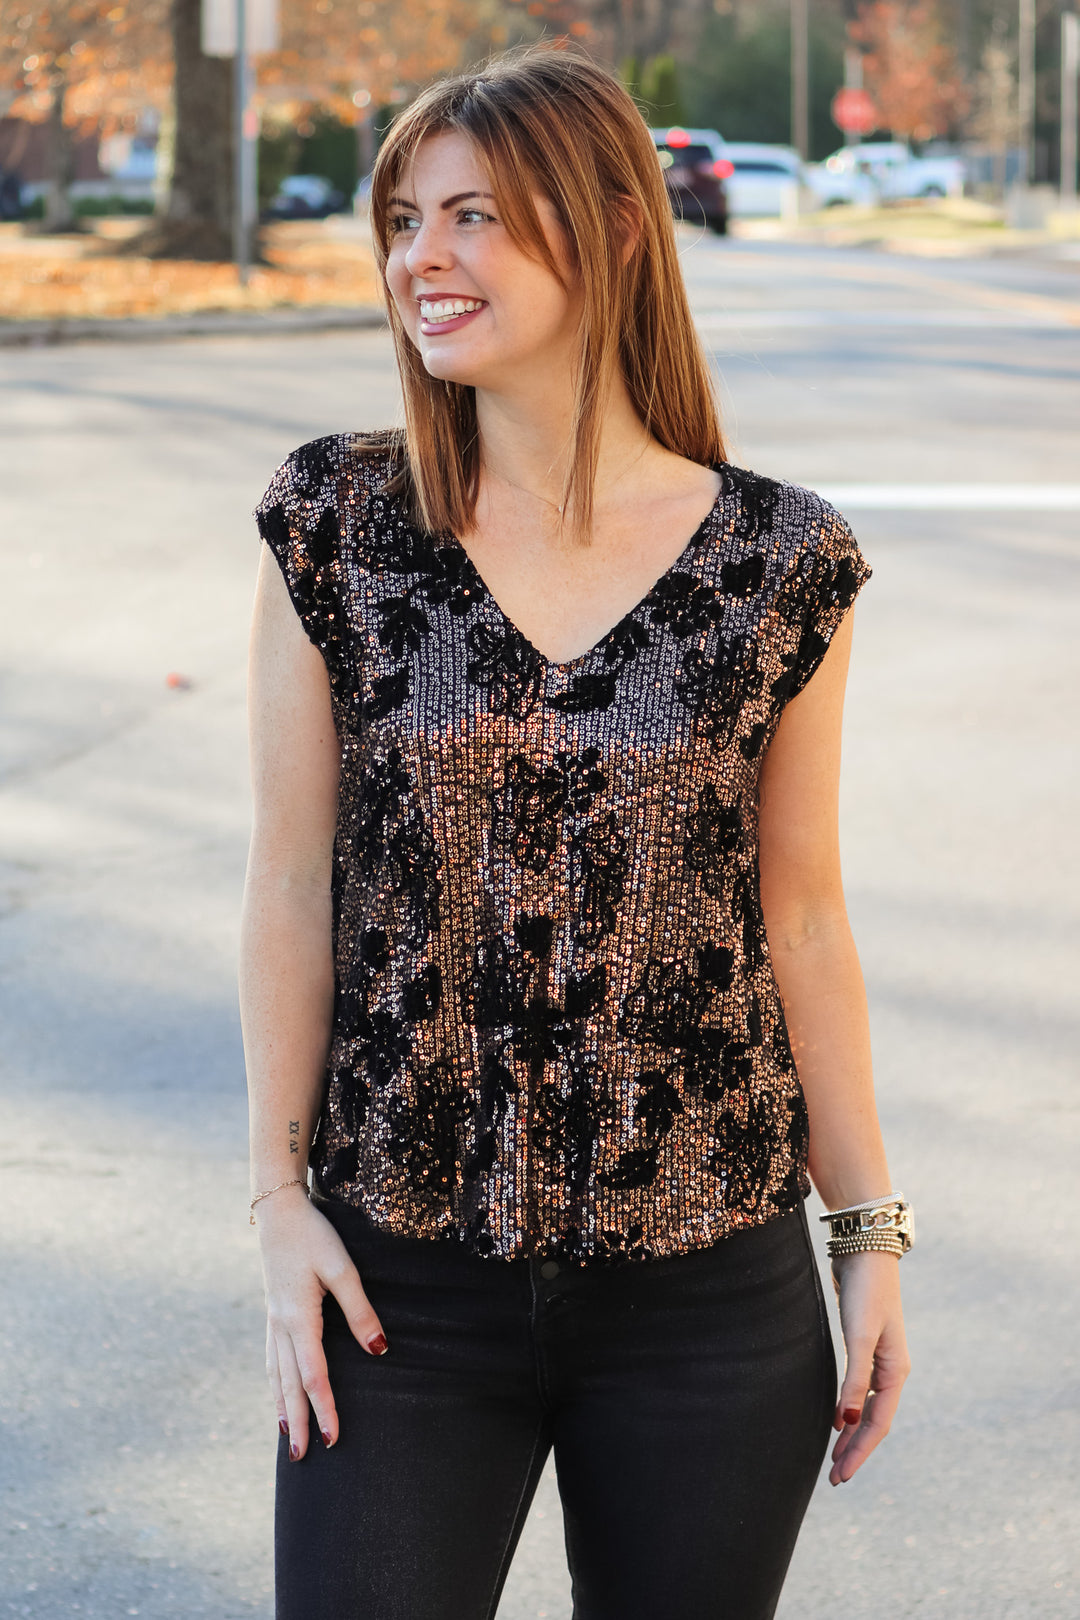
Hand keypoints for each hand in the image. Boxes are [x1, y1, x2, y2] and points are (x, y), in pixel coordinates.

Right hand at [255, 1190, 387, 1459]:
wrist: (278, 1211)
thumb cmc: (314, 1236)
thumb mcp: (343, 1269)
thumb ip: (360, 1311)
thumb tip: (379, 1350)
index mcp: (299, 1319)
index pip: (314, 1376)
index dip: (325, 1409)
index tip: (334, 1438)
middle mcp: (281, 1325)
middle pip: (289, 1384)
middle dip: (297, 1421)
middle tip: (302, 1458)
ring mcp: (272, 1319)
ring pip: (276, 1373)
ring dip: (281, 1405)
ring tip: (286, 1435)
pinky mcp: (272, 1310)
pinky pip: (271, 1356)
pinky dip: (274, 1381)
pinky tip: (277, 1389)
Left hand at [828, 1249, 909, 1485]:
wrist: (864, 1251)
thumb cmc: (865, 1292)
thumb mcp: (858, 1336)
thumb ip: (854, 1379)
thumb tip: (848, 1422)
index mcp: (896, 1372)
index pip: (878, 1423)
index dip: (860, 1451)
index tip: (840, 1476)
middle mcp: (890, 1369)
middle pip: (874, 1420)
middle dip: (855, 1450)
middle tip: (834, 1479)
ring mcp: (878, 1358)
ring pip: (866, 1407)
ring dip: (852, 1433)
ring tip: (835, 1458)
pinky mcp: (864, 1346)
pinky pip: (859, 1390)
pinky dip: (850, 1409)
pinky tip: (839, 1419)